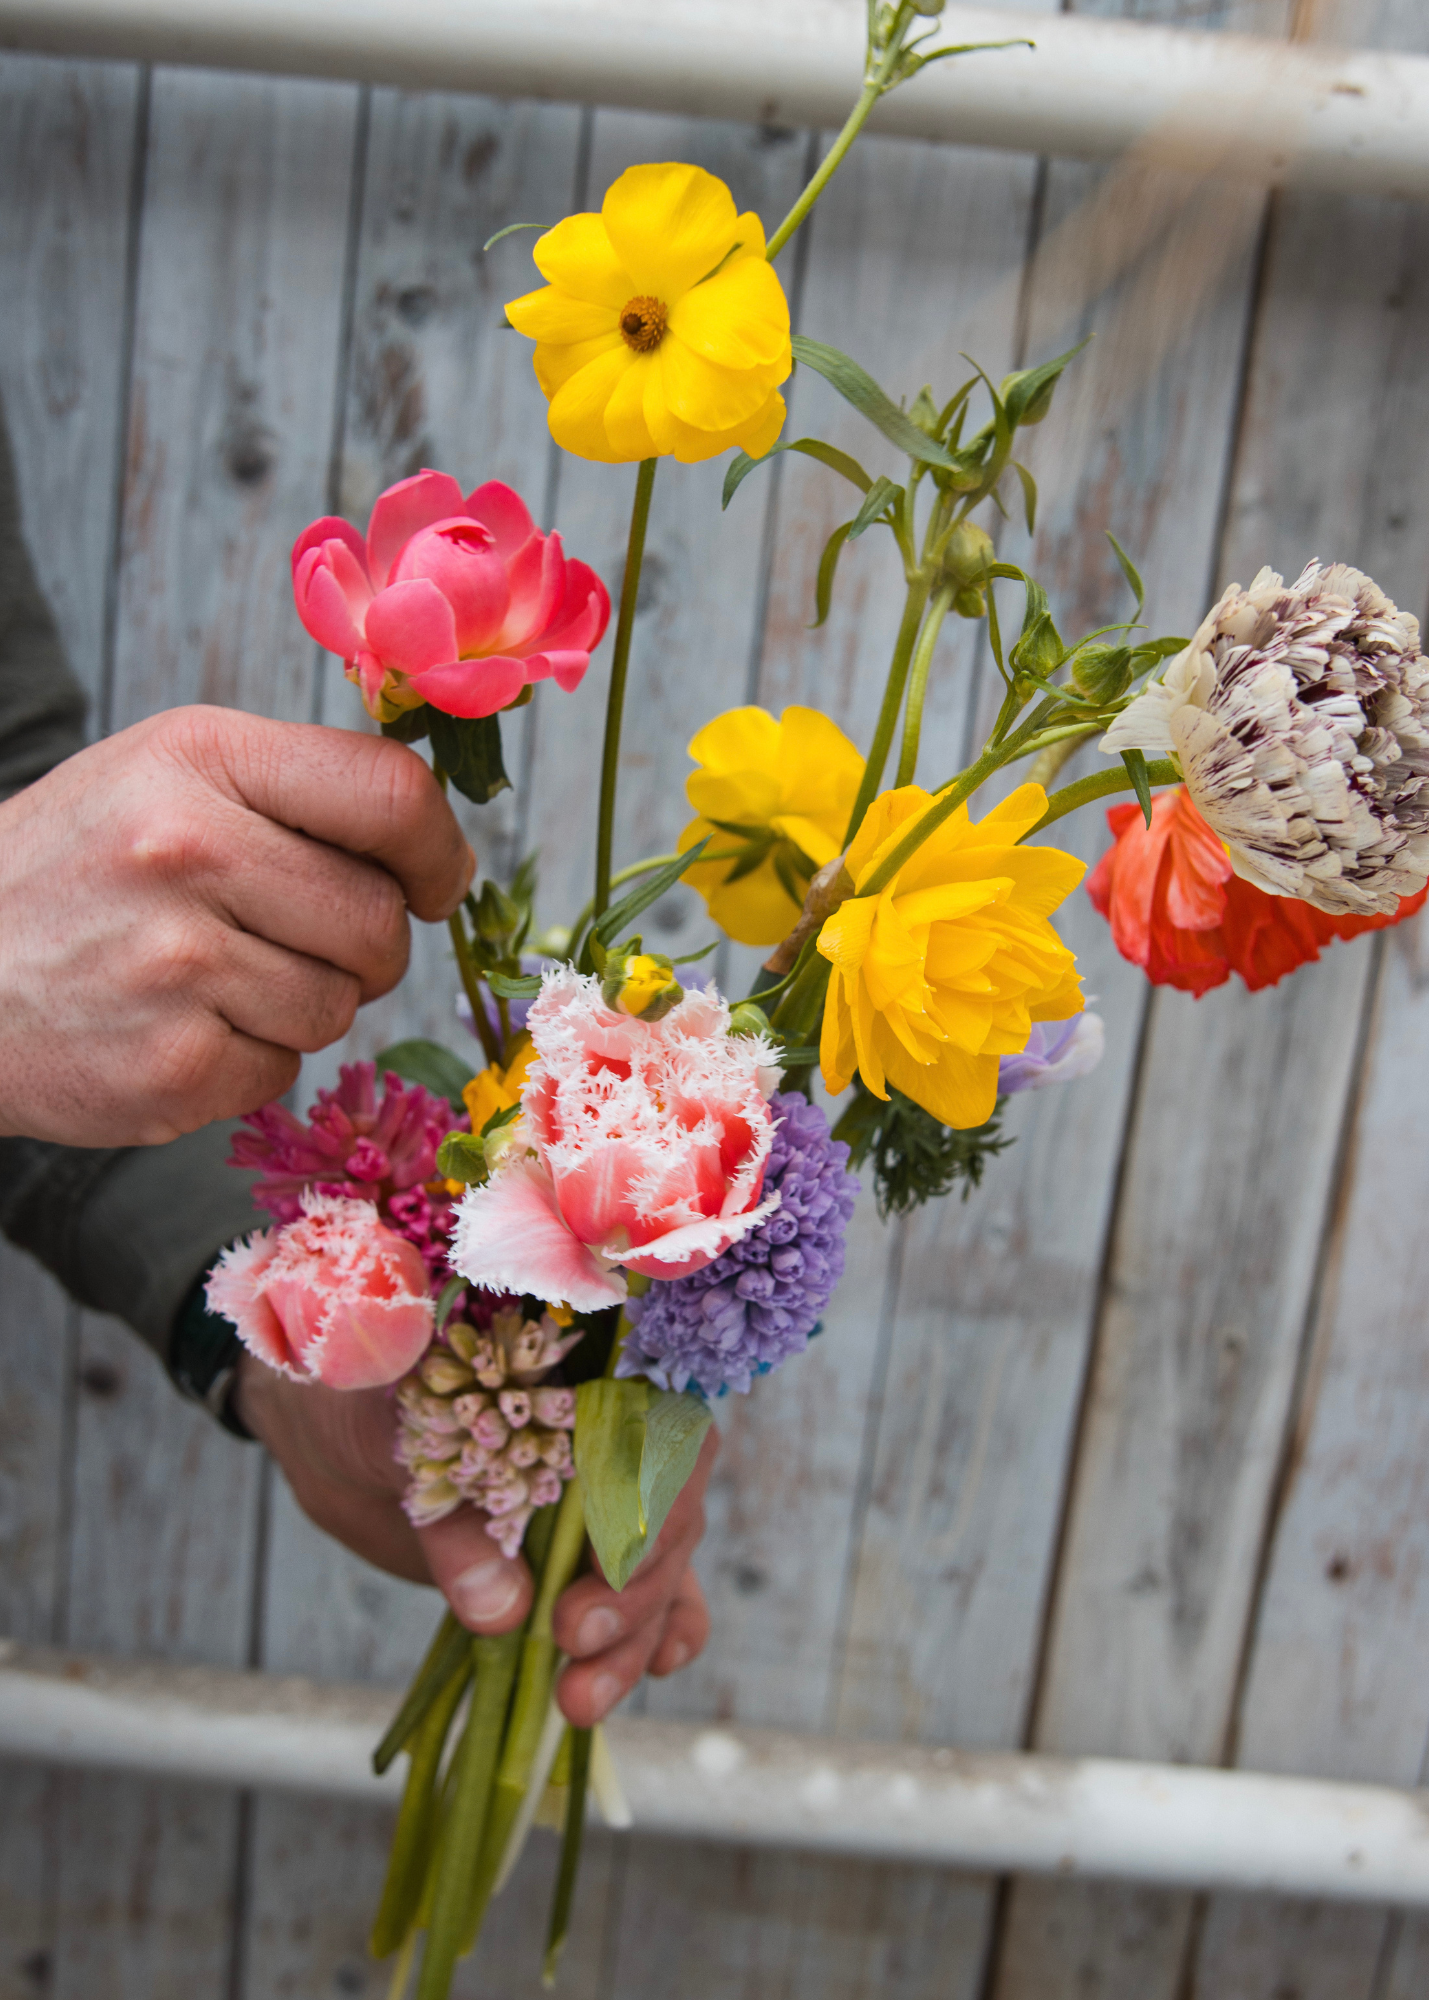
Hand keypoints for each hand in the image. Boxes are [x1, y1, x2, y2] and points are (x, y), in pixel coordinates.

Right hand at [0, 705, 473, 1144]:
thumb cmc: (78, 869)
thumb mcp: (168, 778)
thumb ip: (299, 793)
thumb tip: (444, 853)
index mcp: (199, 758)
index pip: (390, 795)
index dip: (440, 850)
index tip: (437, 882)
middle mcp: (186, 851)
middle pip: (378, 919)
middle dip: (369, 944)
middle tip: (303, 940)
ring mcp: (174, 966)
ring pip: (340, 1005)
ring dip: (306, 1004)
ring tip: (216, 978)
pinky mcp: (168, 1068)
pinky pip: (282, 1070)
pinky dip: (250, 1060)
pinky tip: (179, 1028)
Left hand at [234, 1355, 712, 1724]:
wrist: (354, 1431)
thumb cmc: (382, 1405)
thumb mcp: (404, 1450)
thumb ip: (453, 1526)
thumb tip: (501, 1611)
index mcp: (590, 1371)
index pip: (660, 1428)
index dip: (650, 1495)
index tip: (604, 1564)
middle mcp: (624, 1429)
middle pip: (670, 1509)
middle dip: (633, 1586)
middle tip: (570, 1636)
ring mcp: (623, 1495)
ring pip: (666, 1565)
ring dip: (636, 1635)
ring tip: (580, 1699)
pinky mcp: (607, 1554)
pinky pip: (664, 1591)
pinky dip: (663, 1631)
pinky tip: (654, 1668)